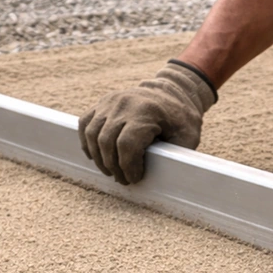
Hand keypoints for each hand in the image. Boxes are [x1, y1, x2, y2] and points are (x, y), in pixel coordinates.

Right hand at [78, 60, 216, 184]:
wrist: (171, 92)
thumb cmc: (181, 118)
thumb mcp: (188, 136)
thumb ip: (177, 155)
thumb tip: (168, 177)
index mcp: (147, 112)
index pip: (127, 144)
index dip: (128, 167)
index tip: (135, 178)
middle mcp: (124, 104)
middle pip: (106, 142)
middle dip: (113, 167)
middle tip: (123, 180)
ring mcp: (110, 102)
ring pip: (92, 134)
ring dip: (99, 158)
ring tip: (110, 171)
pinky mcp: (102, 103)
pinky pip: (85, 123)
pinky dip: (87, 142)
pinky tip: (96, 156)